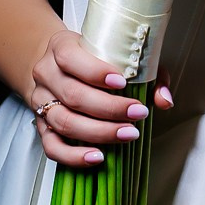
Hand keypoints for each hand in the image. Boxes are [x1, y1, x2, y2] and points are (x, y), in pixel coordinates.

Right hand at [27, 26, 172, 168]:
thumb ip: (146, 71)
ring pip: (65, 122)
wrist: (59, 66)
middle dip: (109, 108)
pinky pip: (52, 147)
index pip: (71, 58)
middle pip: (73, 95)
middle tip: (137, 113)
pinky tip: (97, 157)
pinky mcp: (41, 127)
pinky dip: (74, 156)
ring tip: (127, 134)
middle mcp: (46, 74)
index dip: (96, 73)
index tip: (123, 83)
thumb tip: (164, 99)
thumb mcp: (117, 53)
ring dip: (99, 132)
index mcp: (61, 47)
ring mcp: (40, 102)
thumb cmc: (94, 59)